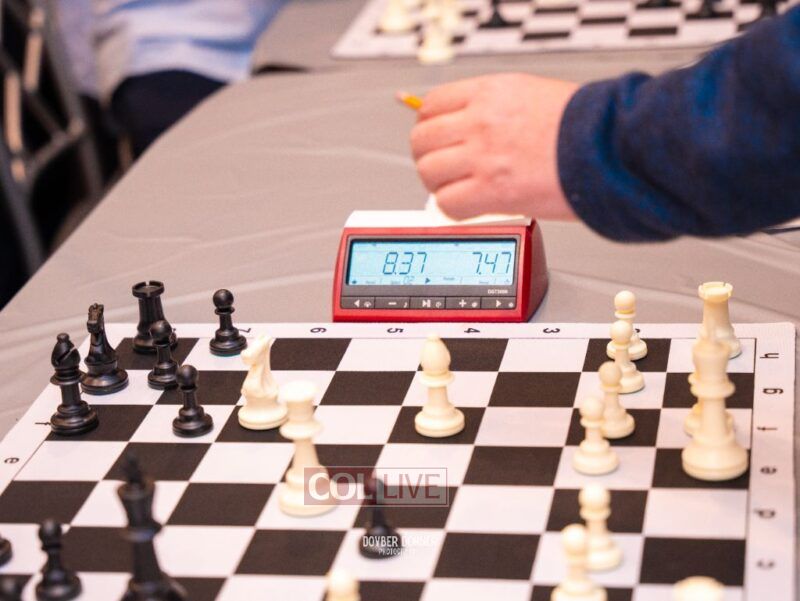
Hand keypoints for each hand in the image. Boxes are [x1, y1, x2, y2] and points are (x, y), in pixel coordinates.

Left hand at [410, 73, 579, 220]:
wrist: (612, 146)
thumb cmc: (588, 124)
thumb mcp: (535, 94)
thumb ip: (499, 108)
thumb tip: (477, 125)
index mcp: (490, 92)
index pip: (432, 104)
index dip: (430, 124)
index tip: (439, 137)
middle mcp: (480, 121)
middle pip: (422, 140)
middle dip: (430, 155)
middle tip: (445, 168)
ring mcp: (483, 157)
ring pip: (429, 172)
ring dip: (439, 184)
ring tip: (459, 189)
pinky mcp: (492, 191)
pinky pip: (447, 203)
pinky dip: (453, 208)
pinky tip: (471, 206)